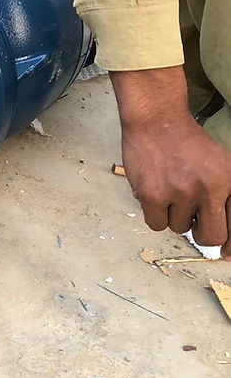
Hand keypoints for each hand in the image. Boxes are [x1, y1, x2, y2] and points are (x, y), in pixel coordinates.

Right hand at [112, 66, 230, 256]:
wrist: (156, 121)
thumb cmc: (184, 143)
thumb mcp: (218, 165)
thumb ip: (223, 196)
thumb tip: (225, 241)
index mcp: (229, 180)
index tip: (228, 256)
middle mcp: (210, 188)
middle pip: (211, 236)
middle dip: (202, 234)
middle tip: (193, 222)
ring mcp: (181, 192)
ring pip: (179, 228)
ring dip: (173, 215)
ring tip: (169, 190)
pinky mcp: (154, 195)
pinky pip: (156, 224)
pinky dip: (154, 214)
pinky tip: (155, 193)